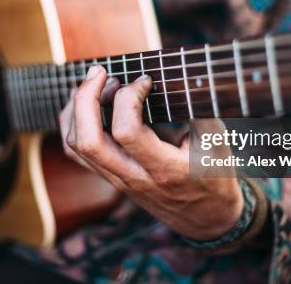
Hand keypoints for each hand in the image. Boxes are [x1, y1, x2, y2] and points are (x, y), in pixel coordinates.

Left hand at [59, 65, 242, 240]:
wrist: (207, 218)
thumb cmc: (215, 177)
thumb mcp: (217, 143)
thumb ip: (197, 109)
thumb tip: (179, 75)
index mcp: (164, 169)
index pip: (127, 131)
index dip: (129, 96)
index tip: (145, 80)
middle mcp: (134, 178)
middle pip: (88, 141)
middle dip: (86, 99)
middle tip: (101, 73)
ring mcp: (118, 180)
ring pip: (76, 146)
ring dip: (77, 108)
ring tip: (96, 84)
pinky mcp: (111, 178)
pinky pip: (77, 153)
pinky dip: (72, 123)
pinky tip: (87, 104)